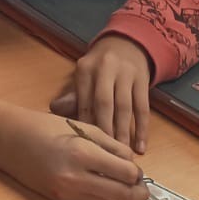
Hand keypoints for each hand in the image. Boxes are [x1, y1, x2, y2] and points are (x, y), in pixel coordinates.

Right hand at [5, 109, 149, 199]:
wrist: (13, 142)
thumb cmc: (46, 129)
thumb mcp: (83, 128)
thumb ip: (112, 146)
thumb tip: (133, 164)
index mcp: (82, 153)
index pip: (125, 173)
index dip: (136, 173)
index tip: (137, 171)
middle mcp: (76, 178)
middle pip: (121, 195)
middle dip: (138, 194)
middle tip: (144, 190)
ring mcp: (68, 194)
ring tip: (132, 194)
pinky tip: (112, 195)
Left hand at [50, 34, 151, 152]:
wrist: (127, 44)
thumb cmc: (100, 68)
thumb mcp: (84, 76)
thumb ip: (73, 95)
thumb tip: (55, 110)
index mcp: (86, 69)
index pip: (84, 100)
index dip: (86, 125)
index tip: (86, 147)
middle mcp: (106, 68)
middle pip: (104, 103)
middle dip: (105, 130)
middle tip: (104, 155)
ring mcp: (126, 73)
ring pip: (125, 107)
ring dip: (124, 132)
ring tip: (122, 154)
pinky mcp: (143, 80)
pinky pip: (143, 108)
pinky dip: (142, 129)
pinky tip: (140, 147)